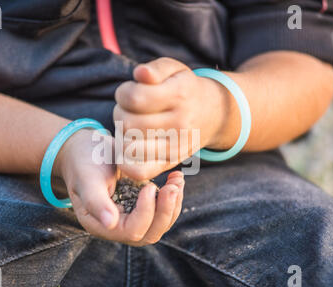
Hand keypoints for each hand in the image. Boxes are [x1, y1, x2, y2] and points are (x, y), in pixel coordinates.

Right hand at [54, 128, 184, 245]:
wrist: (87, 148)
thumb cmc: (84, 161)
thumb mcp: (88, 178)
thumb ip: (95, 201)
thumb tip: (110, 224)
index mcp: (101, 225)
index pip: (132, 231)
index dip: (146, 212)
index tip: (150, 187)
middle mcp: (117, 227)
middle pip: (150, 233)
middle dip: (166, 212)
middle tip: (173, 187)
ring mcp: (131, 218)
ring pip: (160, 224)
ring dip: (173, 204)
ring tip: (177, 180)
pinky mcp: (141, 207)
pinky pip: (162, 211)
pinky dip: (172, 197)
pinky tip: (175, 179)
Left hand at [113, 57, 227, 180]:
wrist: (212, 114)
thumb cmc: (184, 89)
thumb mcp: (174, 70)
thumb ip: (155, 69)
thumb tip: (140, 74)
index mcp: (179, 96)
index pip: (133, 98)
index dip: (123, 93)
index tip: (130, 93)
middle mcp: (179, 124)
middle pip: (128, 123)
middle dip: (120, 113)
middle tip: (130, 110)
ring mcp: (176, 147)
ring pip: (129, 147)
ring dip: (122, 135)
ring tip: (131, 127)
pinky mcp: (169, 164)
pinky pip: (139, 171)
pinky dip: (126, 162)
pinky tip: (129, 146)